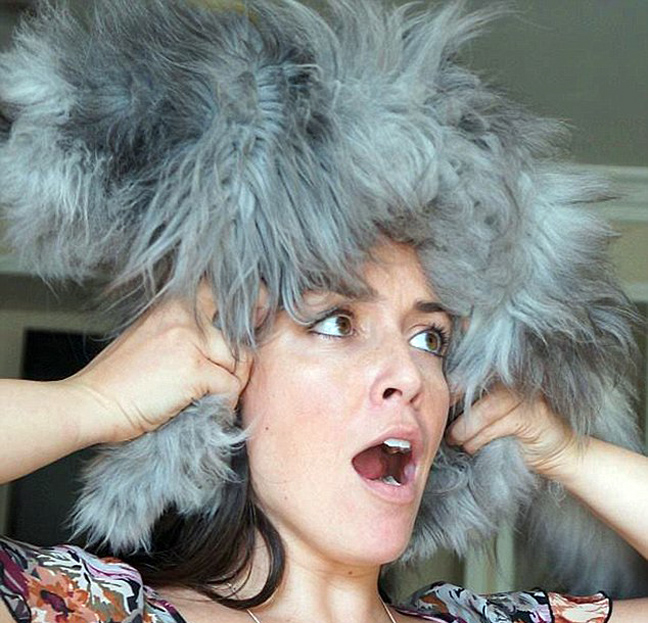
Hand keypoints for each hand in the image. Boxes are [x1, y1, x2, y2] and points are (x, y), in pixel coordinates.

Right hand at [61, 282, 256, 444]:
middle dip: (246, 351)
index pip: (221, 289)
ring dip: (233, 382)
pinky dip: (225, 401)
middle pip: (239, 329)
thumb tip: (222, 340)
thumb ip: (183, 329)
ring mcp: (190, 341)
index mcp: (172, 304)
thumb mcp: (150, 335)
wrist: (90, 403)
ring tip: (213, 395)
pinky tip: (208, 407)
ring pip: (238, 361)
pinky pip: (230, 386)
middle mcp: (183, 316)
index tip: (256, 315)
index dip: (246, 300)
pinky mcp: (194, 370)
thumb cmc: (118, 378)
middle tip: (237, 370)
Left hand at [446, 385, 578, 478]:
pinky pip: (496, 426)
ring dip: (464, 429)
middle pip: (476, 388)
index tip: (439, 399)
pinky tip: (471, 446)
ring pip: (484, 410)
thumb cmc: (520, 436)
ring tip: (455, 439)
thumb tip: (441, 404)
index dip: (455, 384)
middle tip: (442, 423)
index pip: (475, 371)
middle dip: (455, 406)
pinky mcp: (532, 417)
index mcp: (507, 376)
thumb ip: (476, 403)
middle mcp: (517, 381)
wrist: (561, 454)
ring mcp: (526, 398)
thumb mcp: (495, 415)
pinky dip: (478, 439)